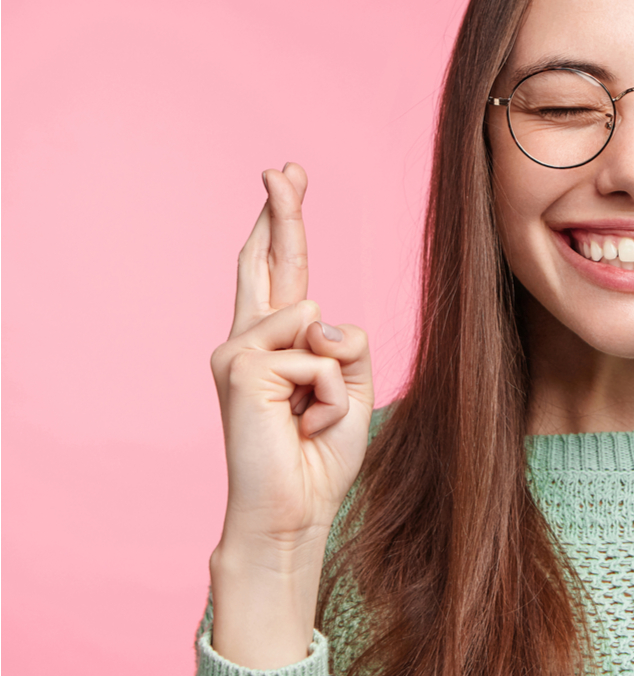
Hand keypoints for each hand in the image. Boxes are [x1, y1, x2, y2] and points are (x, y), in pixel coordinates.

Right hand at [207, 163, 373, 666]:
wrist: (294, 509)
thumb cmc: (320, 452)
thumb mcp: (354, 387)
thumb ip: (346, 343)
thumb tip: (317, 313)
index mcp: (279, 342)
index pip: (282, 271)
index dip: (284, 223)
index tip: (286, 177)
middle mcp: (250, 340)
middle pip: (268, 261)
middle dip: (281, 211)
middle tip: (282, 166)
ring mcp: (238, 352)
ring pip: (317, 324)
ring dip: (337, 382)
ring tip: (314, 420)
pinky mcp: (239, 368)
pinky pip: (313, 354)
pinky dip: (327, 394)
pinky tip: (302, 423)